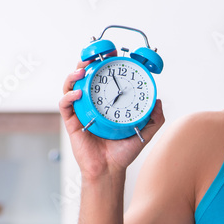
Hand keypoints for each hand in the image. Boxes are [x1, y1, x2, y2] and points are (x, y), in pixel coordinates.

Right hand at [59, 60, 164, 179]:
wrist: (110, 170)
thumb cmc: (123, 152)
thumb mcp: (144, 132)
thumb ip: (154, 118)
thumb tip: (159, 101)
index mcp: (106, 103)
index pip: (103, 79)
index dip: (104, 64)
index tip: (112, 53)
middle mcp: (91, 104)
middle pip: (83, 78)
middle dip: (85, 63)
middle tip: (93, 56)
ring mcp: (80, 112)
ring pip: (70, 87)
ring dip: (73, 75)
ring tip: (82, 69)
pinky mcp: (71, 122)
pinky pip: (65, 105)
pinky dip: (69, 96)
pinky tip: (78, 92)